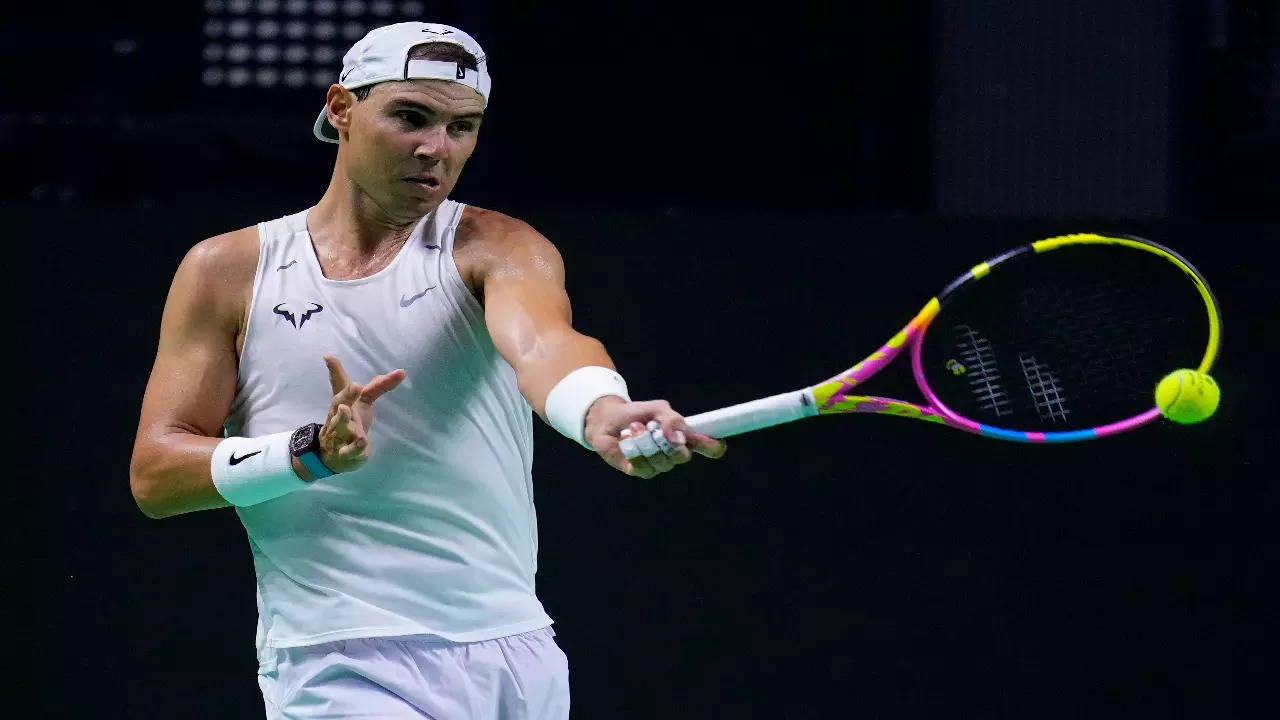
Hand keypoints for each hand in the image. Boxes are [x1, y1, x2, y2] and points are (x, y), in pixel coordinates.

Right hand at [317, 355, 405, 473]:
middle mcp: (339, 416)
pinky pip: (349, 450)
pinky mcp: (346, 453)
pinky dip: (355, 447)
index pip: (339, 385)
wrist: (333, 456)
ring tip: (345, 410)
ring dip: (342, 419)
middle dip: (347, 395)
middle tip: (355, 386)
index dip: (335, 371)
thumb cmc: (351, 423)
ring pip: (340, 426)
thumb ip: (378, 388)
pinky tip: (362, 442)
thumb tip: (400, 371)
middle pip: (339, 403)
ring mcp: (341, 434)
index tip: (328, 356)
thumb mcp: (364, 403)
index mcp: (343, 402)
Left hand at [584, 397, 726, 478]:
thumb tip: (680, 438)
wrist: (607, 418)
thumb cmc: (636, 413)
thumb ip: (673, 420)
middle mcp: (673, 454)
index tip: (716, 443)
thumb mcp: (658, 409)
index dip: (713, 447)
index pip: (708, 447)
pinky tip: (625, 440)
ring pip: (661, 461)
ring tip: (633, 428)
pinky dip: (632, 450)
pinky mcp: (638, 470)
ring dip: (645, 442)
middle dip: (667, 441)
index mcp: (683, 438)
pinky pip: (642, 466)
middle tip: (652, 427)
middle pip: (683, 457)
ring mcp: (657, 464)